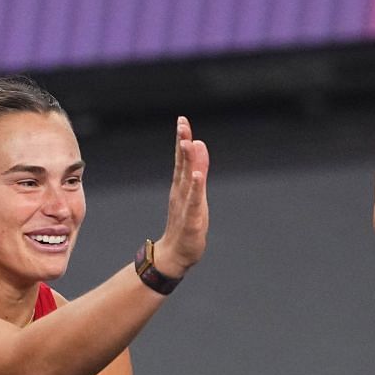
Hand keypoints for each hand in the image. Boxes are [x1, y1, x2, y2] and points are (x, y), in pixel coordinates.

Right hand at [155, 116, 209, 277]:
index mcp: (182, 186)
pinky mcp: (191, 220)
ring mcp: (185, 205)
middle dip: (182, 143)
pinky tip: (196, 176)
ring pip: (187, 180)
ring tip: (188, 142)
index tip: (182, 120)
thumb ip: (198, 170)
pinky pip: (193, 202)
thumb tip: (199, 145)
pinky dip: (195, 188)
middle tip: (182, 123)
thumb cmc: (186, 224)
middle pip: (182, 164)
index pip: (182, 159)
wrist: (175, 254)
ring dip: (187, 161)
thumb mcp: (196, 194)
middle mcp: (181, 192)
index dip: (183, 139)